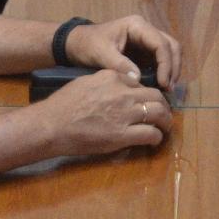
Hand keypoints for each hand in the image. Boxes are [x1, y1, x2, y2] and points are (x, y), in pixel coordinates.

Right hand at [44, 67, 171, 155]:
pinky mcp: (123, 135)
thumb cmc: (63, 104)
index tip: (147, 101)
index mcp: (113, 78)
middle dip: (163, 104)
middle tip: (163, 113)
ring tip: (165, 126)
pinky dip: (157, 137)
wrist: (52, 124)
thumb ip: (106, 82)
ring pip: (159, 113)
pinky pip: (150, 133)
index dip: (146, 93)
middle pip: (156, 95)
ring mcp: (125, 114)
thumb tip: (119, 87)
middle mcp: (124, 93)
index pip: (140, 82)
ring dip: (166, 120)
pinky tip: (155, 140)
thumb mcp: (86, 82)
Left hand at [66, 13, 182, 88]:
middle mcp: (145, 31)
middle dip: (173, 66)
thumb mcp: (101, 54)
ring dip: (171, 70)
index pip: (160, 43)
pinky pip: (160, 60)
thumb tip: (138, 79)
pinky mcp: (143, 51)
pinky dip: (163, 72)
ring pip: (169, 52)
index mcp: (137, 26)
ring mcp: (146, 41)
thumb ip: (119, 65)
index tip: (164, 83)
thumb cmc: (87, 45)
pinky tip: (160, 86)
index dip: (166, 63)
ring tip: (167, 89)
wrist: (75, 44)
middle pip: (171, 45)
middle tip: (169, 88)